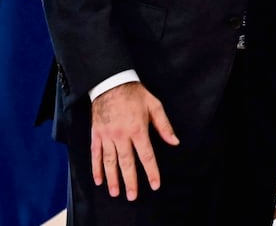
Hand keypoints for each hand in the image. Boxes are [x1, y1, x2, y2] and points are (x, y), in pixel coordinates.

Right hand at [90, 82, 178, 200]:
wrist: (111, 83)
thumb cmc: (135, 94)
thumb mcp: (155, 106)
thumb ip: (164, 126)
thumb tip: (175, 142)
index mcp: (138, 129)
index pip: (146, 155)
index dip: (151, 171)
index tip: (154, 184)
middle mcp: (121, 135)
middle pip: (127, 163)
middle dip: (131, 181)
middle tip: (132, 196)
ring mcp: (107, 136)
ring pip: (110, 162)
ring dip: (113, 178)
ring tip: (116, 192)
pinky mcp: (96, 134)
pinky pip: (96, 154)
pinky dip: (96, 168)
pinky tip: (99, 180)